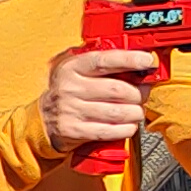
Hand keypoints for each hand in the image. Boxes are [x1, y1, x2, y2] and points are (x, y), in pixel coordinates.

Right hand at [38, 40, 160, 151]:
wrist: (42, 119)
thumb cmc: (68, 93)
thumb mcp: (79, 72)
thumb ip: (104, 66)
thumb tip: (139, 68)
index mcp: (72, 68)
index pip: (104, 60)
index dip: (129, 60)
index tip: (147, 61)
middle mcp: (70, 87)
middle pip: (117, 89)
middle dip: (138, 93)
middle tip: (142, 94)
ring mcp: (71, 110)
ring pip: (117, 112)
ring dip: (134, 113)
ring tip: (136, 111)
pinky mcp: (74, 130)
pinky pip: (109, 131)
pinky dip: (126, 129)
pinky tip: (128, 125)